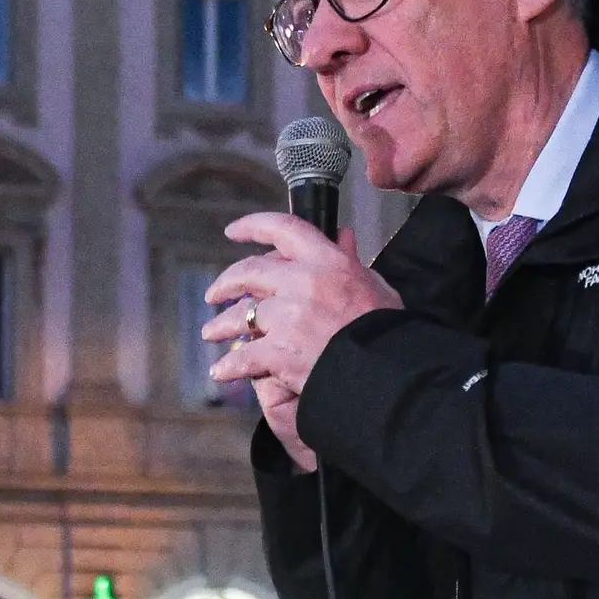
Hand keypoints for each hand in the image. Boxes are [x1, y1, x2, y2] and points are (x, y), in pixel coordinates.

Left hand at [202, 214, 401, 469]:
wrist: (387, 371)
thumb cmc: (386, 330)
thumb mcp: (374, 285)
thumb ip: (350, 260)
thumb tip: (343, 236)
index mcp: (326, 261)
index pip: (282, 229)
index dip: (252, 226)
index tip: (234, 232)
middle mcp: (300, 283)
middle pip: (248, 273)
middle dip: (226, 283)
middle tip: (214, 293)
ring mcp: (286, 318)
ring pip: (239, 316)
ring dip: (221, 326)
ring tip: (211, 333)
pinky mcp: (278, 352)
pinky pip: (242, 358)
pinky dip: (228, 366)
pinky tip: (220, 371)